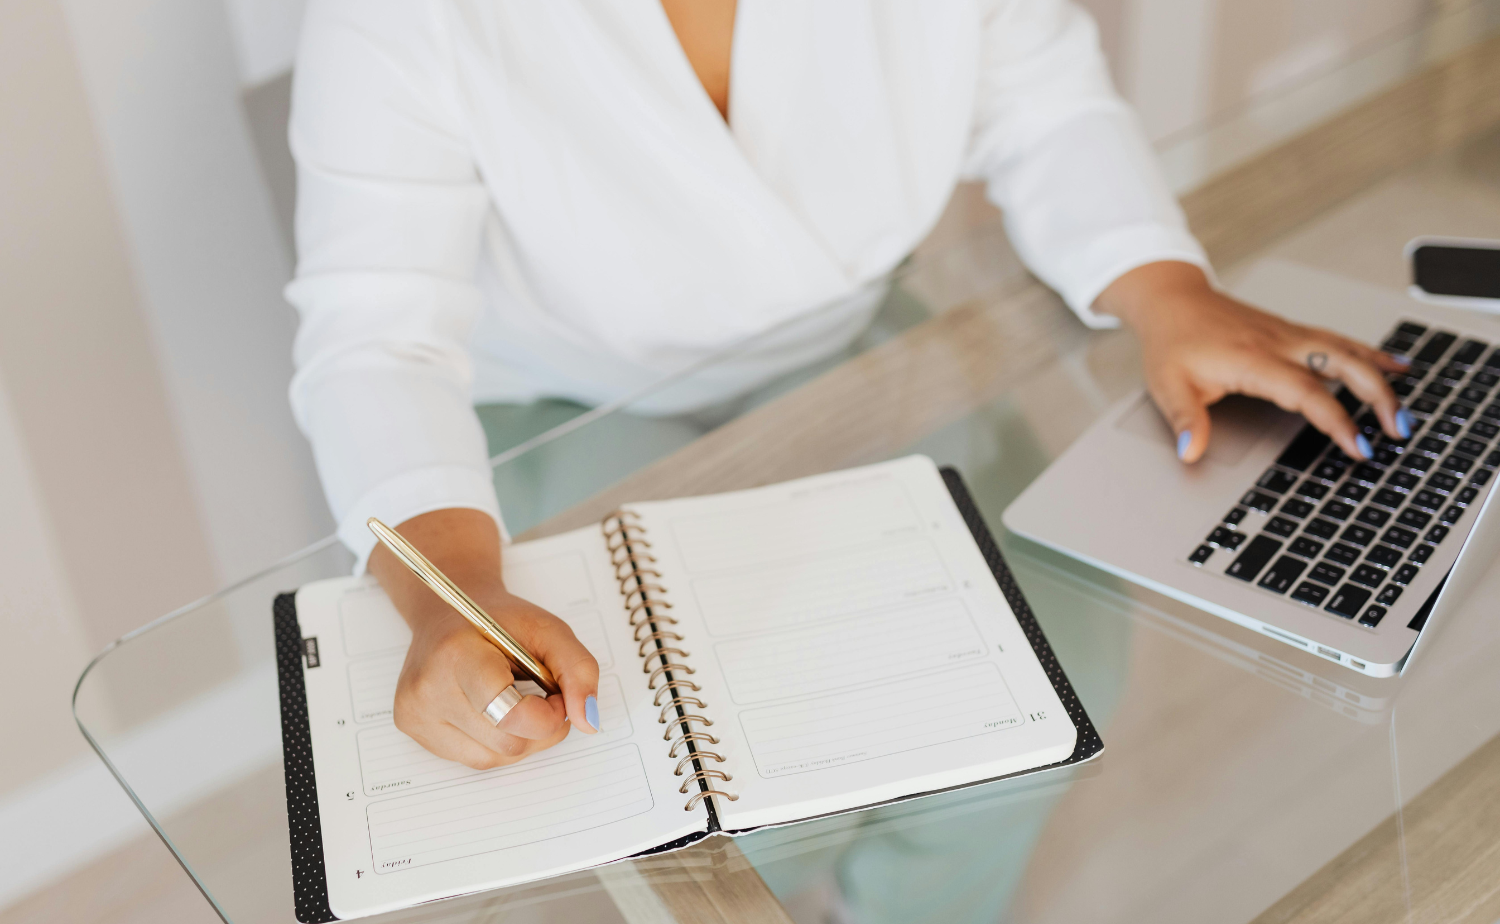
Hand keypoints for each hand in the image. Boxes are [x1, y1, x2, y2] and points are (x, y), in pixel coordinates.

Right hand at [369, 509, 600, 769]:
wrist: (447, 611)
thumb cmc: (497, 620)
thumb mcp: (548, 630)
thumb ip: (578, 671)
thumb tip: (588, 721)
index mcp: (455, 655)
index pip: (510, 715)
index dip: (548, 714)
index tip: (555, 693)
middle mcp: (427, 690)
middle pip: (507, 744)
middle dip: (538, 727)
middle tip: (539, 694)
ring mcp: (415, 715)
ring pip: (493, 759)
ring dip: (518, 737)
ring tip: (514, 700)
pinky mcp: (412, 731)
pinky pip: (474, 759)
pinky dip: (495, 741)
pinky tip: (491, 711)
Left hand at [1097, 262, 1412, 462]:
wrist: (1173, 300)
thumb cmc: (1172, 341)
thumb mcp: (1167, 384)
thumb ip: (1184, 419)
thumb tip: (1190, 451)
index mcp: (1252, 360)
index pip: (1306, 392)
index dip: (1336, 420)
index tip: (1358, 446)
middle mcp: (1278, 343)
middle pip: (1343, 365)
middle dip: (1378, 397)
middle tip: (1398, 430)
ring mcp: (1289, 334)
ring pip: (1347, 350)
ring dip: (1381, 377)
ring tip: (1405, 407)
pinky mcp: (1292, 331)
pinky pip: (1339, 341)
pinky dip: (1370, 354)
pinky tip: (1394, 364)